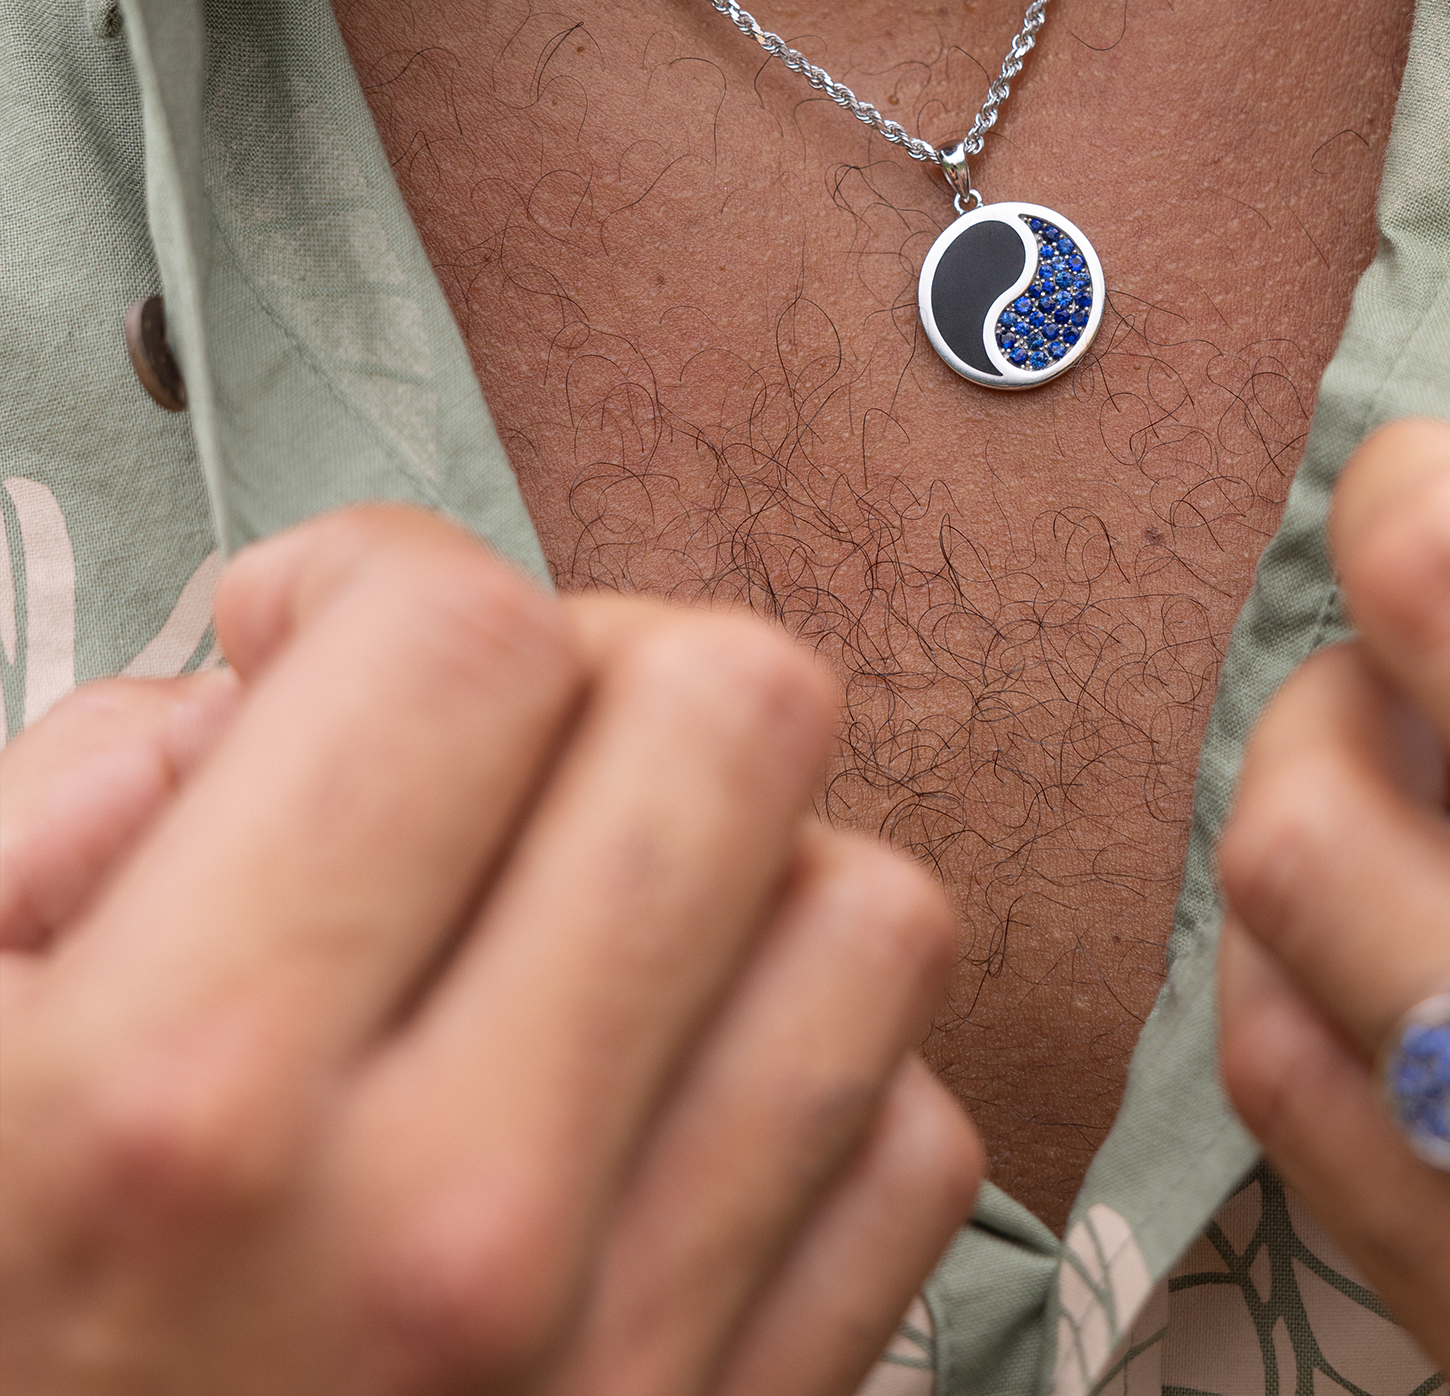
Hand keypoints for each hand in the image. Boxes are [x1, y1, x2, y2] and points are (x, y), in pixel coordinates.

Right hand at [0, 506, 982, 1395]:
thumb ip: (45, 827)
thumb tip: (255, 692)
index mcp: (180, 1095)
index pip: (460, 636)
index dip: (377, 585)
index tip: (312, 660)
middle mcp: (455, 1217)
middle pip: (737, 708)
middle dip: (607, 676)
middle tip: (489, 764)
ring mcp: (637, 1356)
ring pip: (870, 906)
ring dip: (740, 875)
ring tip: (588, 935)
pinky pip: (908, 1140)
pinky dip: (813, 1084)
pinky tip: (660, 1117)